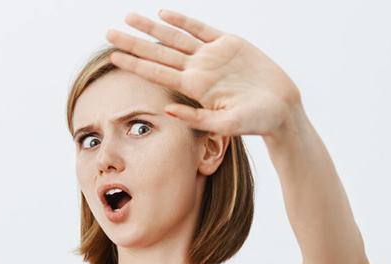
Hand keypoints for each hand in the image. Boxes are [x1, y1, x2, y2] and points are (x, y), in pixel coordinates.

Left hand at [104, 10, 301, 137]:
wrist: (282, 109)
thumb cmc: (256, 122)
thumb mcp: (226, 124)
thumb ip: (197, 119)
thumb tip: (167, 110)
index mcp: (194, 88)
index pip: (156, 72)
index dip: (134, 63)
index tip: (112, 57)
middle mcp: (197, 70)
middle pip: (158, 52)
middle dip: (133, 43)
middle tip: (108, 33)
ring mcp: (211, 55)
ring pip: (174, 37)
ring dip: (151, 28)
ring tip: (128, 17)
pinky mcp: (229, 43)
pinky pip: (200, 29)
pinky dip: (182, 20)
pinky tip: (163, 13)